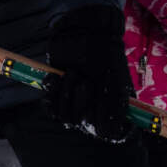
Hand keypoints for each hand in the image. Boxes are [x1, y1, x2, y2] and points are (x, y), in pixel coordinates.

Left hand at [46, 5, 135, 141]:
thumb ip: (114, 110)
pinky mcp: (59, 95)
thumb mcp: (115, 82)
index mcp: (114, 107)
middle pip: (84, 125)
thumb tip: (107, 135)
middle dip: (81, 103)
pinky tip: (55, 78)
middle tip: (85, 82)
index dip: (103, 126)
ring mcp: (76, 102)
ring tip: (72, 73)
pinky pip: (51, 108)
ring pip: (66, 117)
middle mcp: (95, 108)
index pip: (108, 133)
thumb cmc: (105, 55)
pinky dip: (51, 93)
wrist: (85, 31)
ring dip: (67, 93)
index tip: (100, 114)